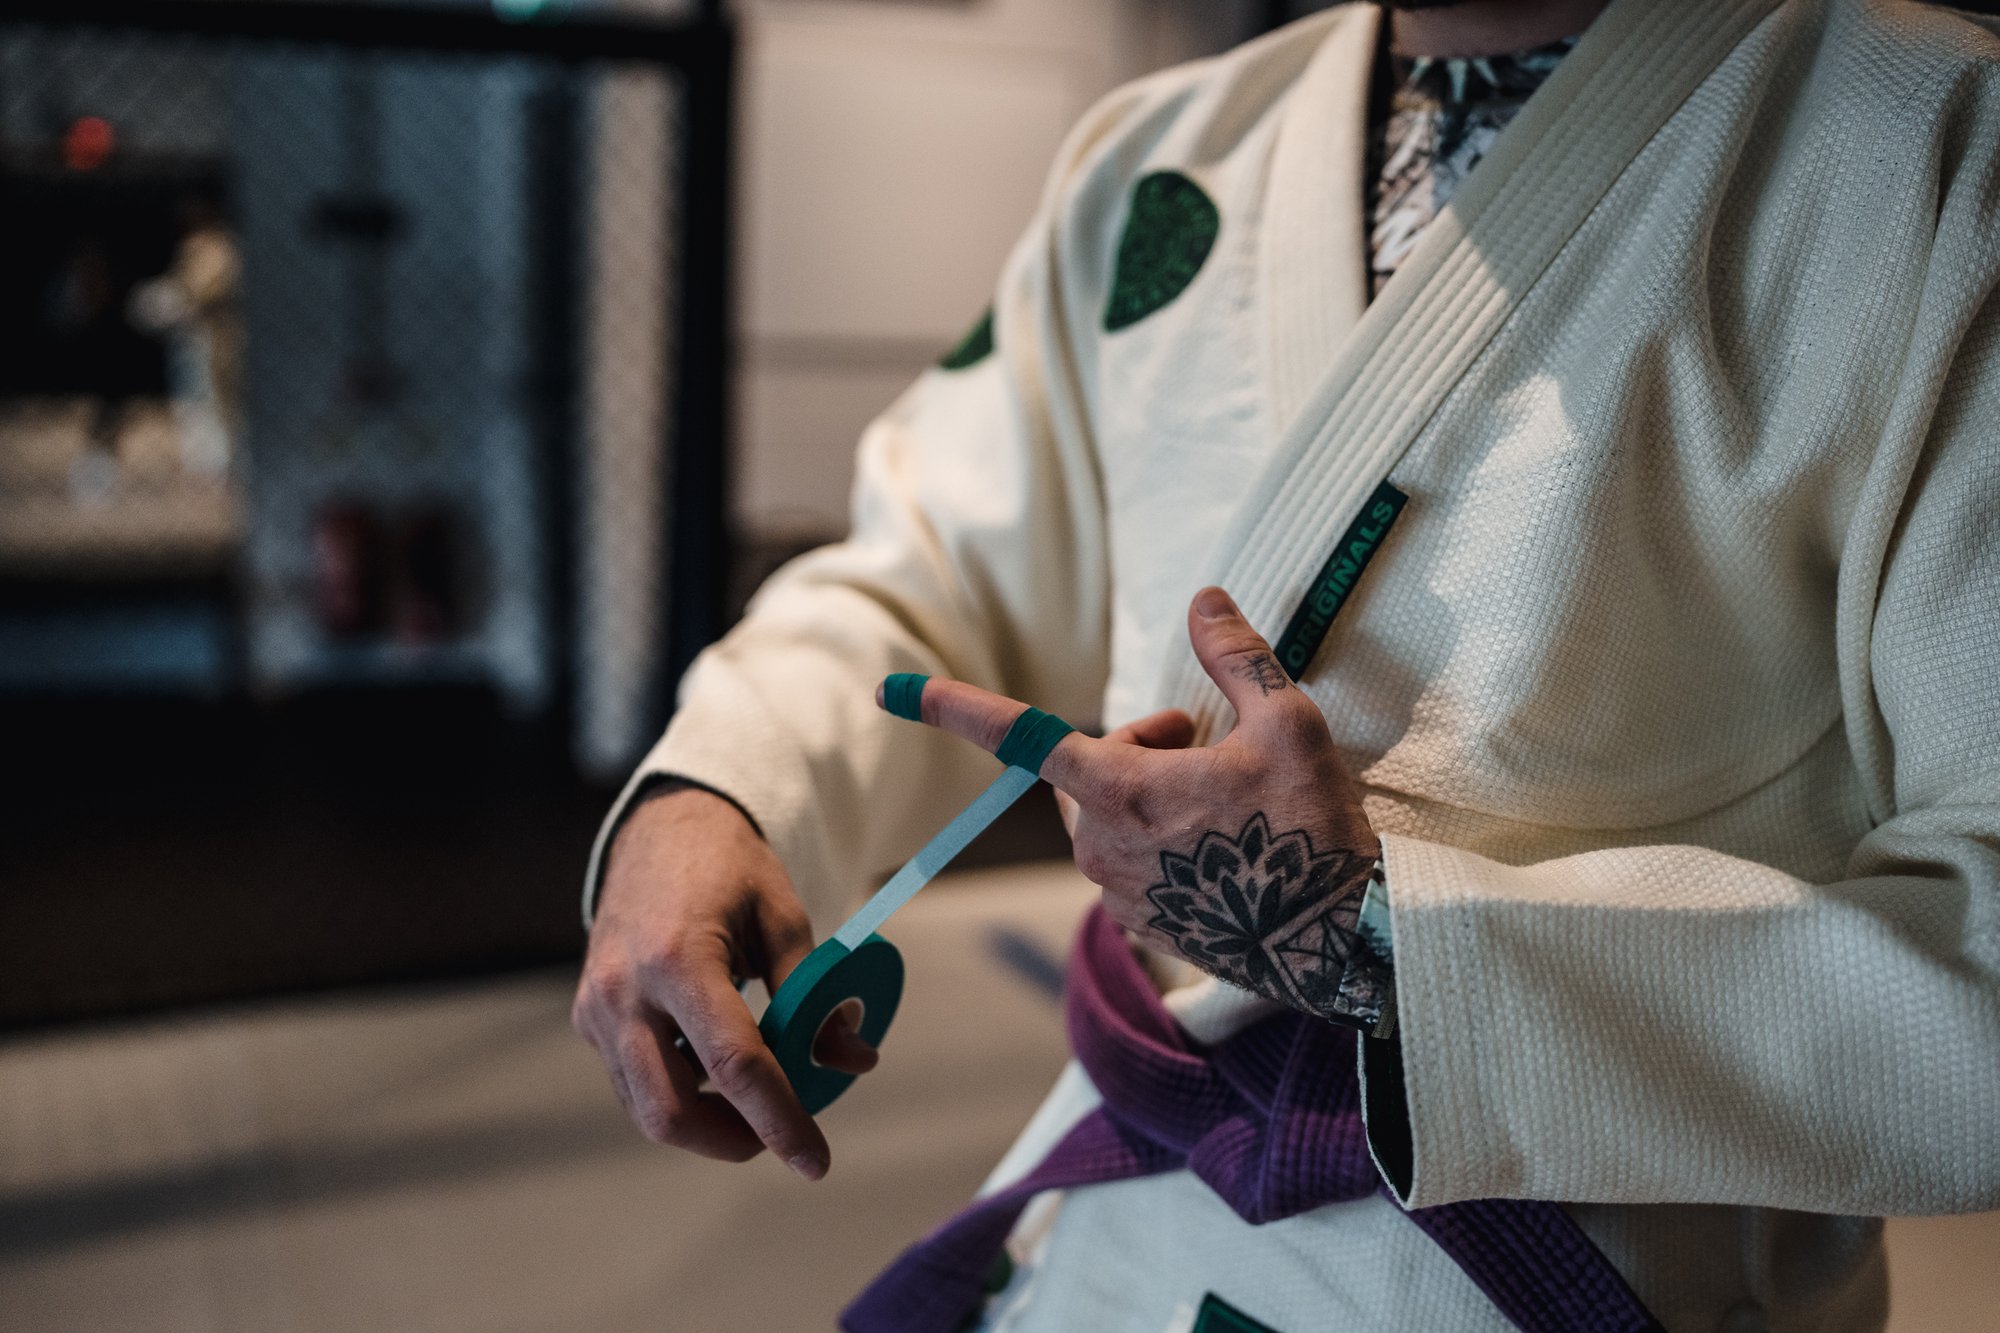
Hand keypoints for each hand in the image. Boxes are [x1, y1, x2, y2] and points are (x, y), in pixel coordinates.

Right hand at [572, 783, 876, 1178]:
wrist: (661, 828)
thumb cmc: (730, 869)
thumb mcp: (784, 917)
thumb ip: (815, 996)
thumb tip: (855, 1061)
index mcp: (679, 958)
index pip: (735, 1065)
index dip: (780, 1121)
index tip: (816, 1162)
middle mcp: (625, 991)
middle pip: (671, 1111)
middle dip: (732, 1140)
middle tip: (781, 1136)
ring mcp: (597, 1008)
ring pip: (646, 1107)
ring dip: (706, 1123)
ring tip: (756, 1098)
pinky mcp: (589, 1017)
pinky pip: (634, 1082)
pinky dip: (680, 1094)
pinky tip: (716, 1071)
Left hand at [880, 587, 1384, 1024]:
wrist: (1345, 942)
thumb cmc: (1314, 830)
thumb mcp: (1288, 724)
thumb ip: (1236, 658)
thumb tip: (1205, 600)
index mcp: (1121, 791)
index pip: (1020, 736)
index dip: (954, 707)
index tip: (893, 688)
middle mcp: (1103, 845)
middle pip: (1080, 771)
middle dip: (1129, 746)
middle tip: (1199, 741)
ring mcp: (1120, 891)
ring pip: (1102, 817)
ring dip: (1144, 792)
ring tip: (1218, 793)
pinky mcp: (1144, 926)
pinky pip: (1128, 864)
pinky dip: (1160, 841)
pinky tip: (1222, 847)